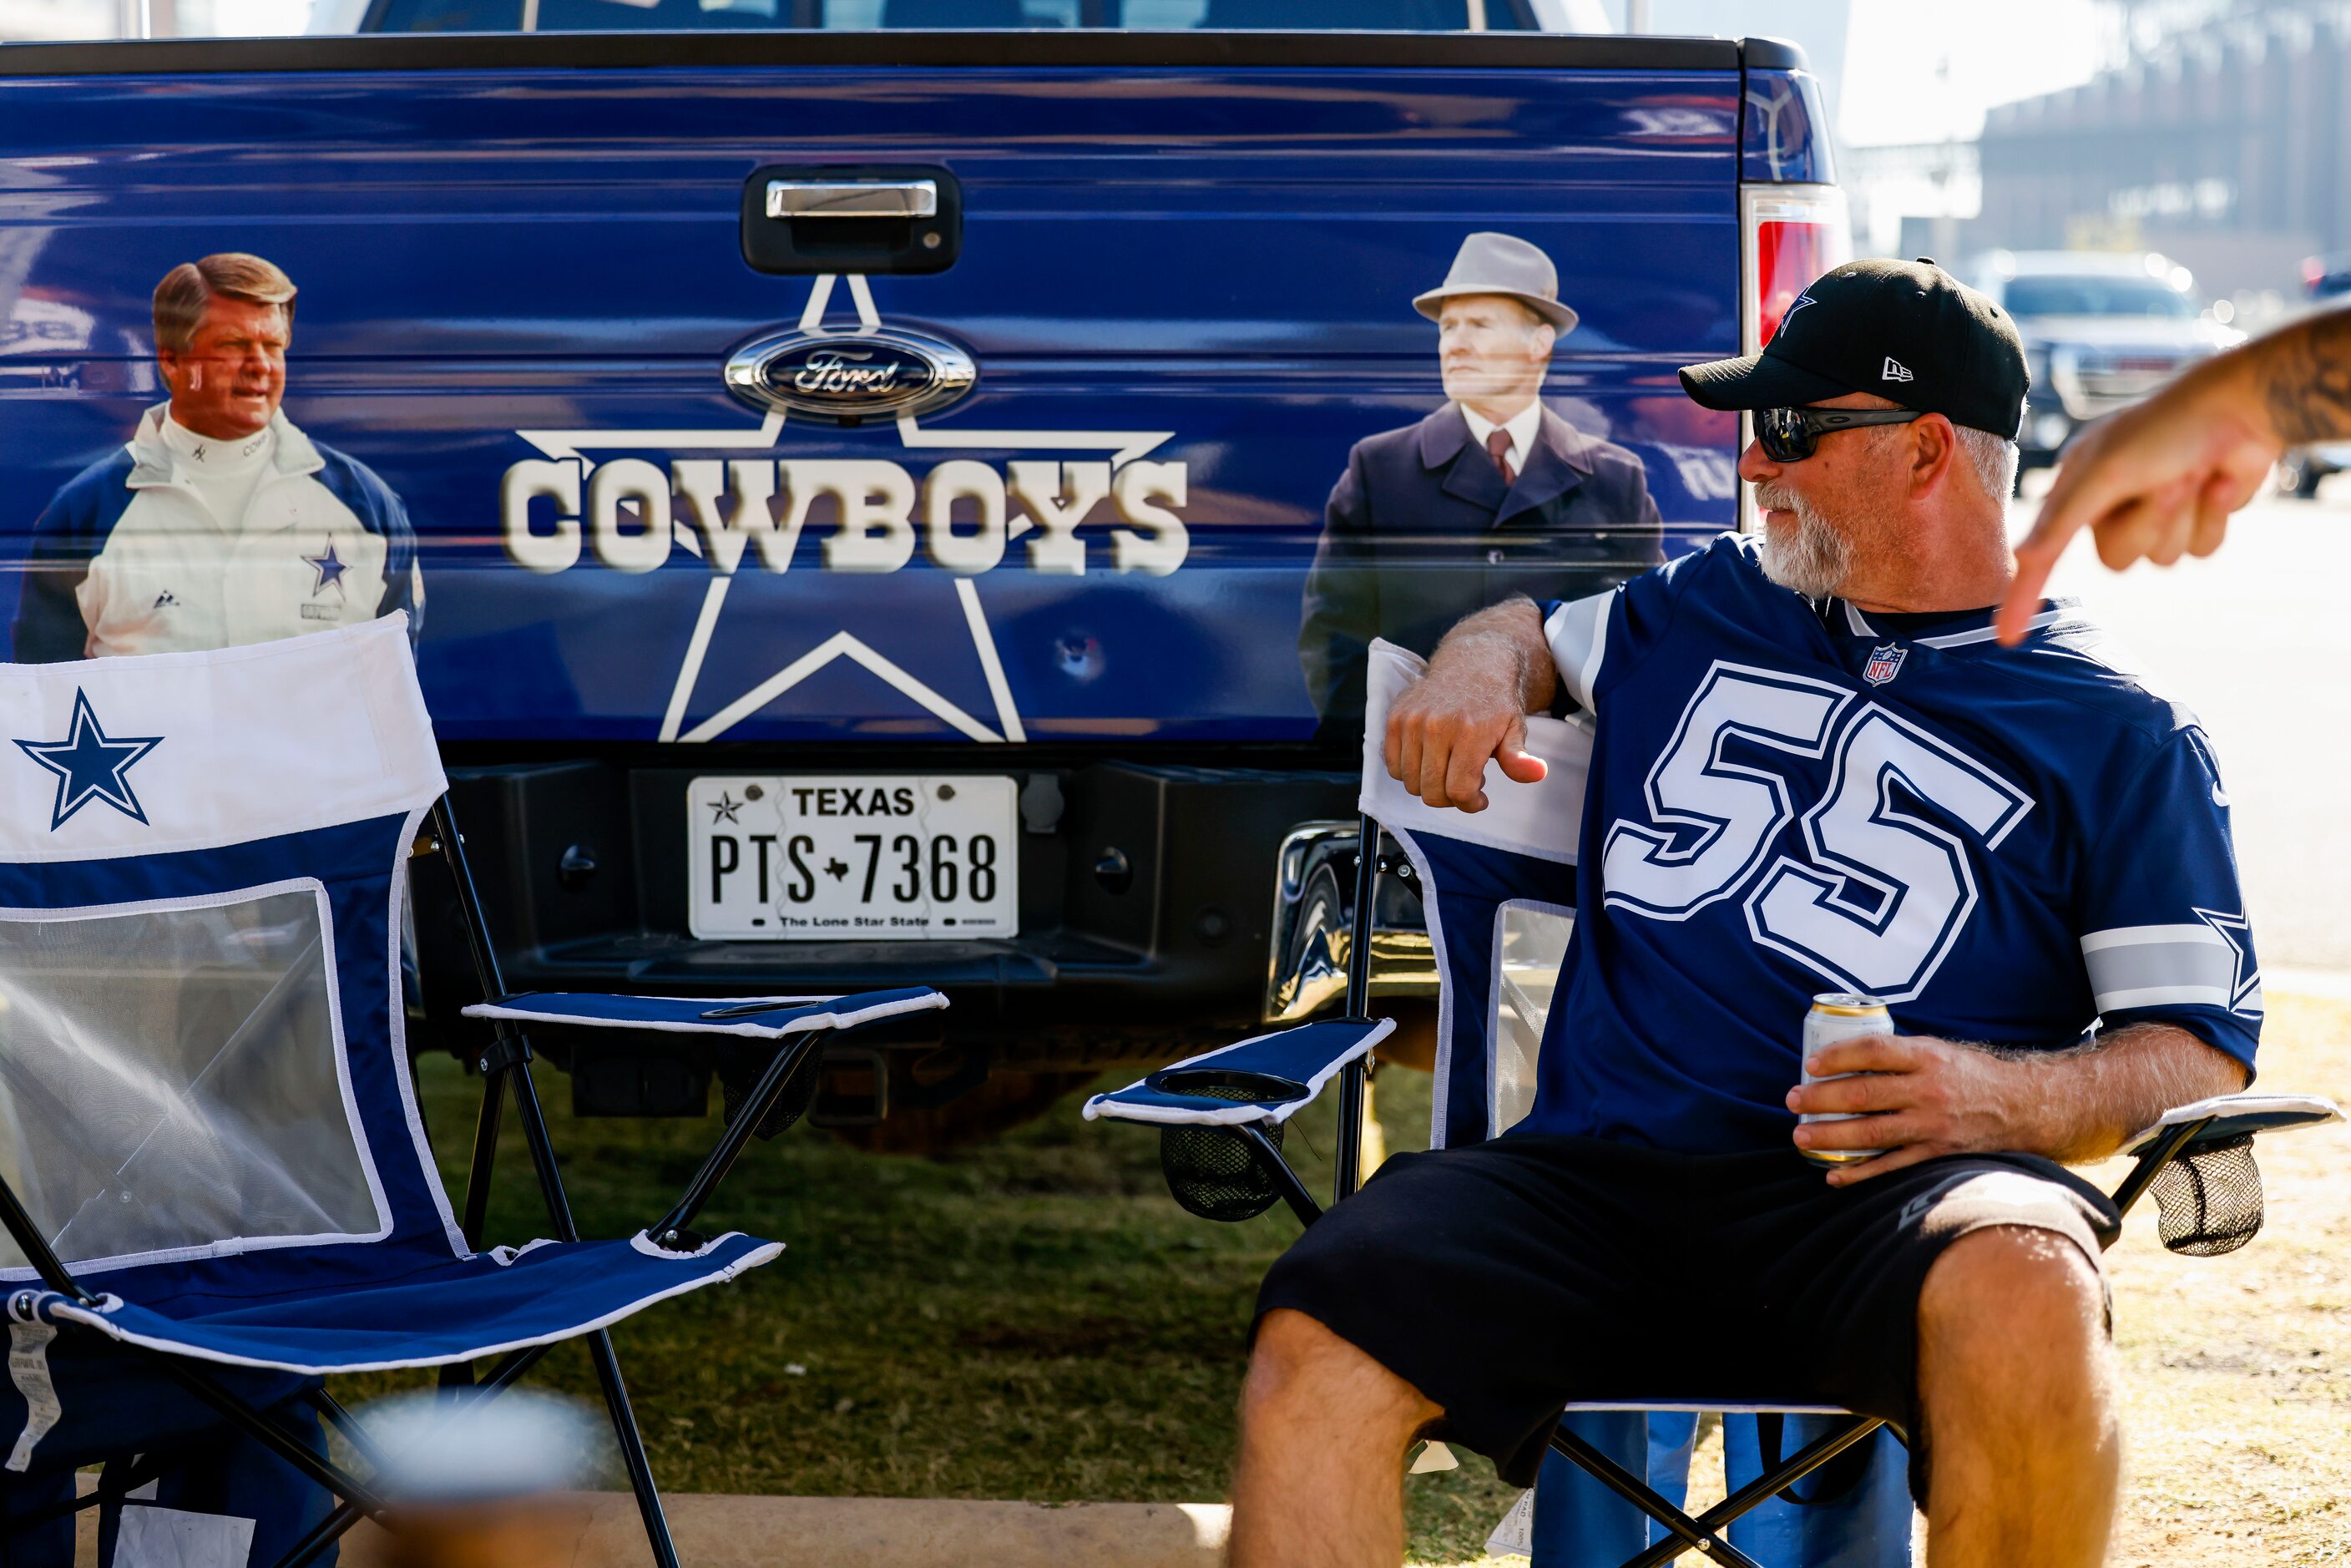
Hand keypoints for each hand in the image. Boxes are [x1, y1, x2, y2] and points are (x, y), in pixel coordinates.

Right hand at [1383, 661, 1546, 812]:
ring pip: (1411, 782)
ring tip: (1448, 767)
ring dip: (1429, 785)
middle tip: (1465, 781)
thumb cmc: (1496, 702)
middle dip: (1450, 798)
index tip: (1480, 799)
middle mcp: (1437, 726)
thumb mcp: (1515, 729)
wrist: (1472, 664)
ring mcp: (1412, 721)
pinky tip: (1429, 760)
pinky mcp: (1395, 718)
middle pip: (1432, 791)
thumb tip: (1538, 772)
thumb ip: (1519, 758)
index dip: (1470, 804)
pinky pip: (1393, 766)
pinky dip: (1408, 772)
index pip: (1458, 790)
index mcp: (1470, 732)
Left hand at [1785, 1033, 2042, 1184]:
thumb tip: (1841, 1057)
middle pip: (1864, 1093)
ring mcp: (1933, 1126)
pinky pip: (1891, 1167)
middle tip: (1793, 1101)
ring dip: (1831, 1137)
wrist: (2021, 1106)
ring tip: (1801, 1137)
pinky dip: (1860, 1173)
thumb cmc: (1968, 1074)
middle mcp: (1929, 1091)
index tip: (1811, 1064)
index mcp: (1927, 1057)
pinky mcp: (1937, 1155)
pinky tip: (1834, 1175)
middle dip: (1821, 1099)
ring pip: (1871, 1133)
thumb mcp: (1937, 1050)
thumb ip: (1896, 1054)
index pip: (1873, 1051)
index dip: (1837, 1056)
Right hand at [1998, 357, 2277, 643]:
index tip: (2006, 638)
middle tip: (2166, 481)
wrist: (2243, 406)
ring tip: (2193, 474)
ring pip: (2163, 558)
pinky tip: (2220, 482)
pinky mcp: (2197, 519)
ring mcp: (2157, 514)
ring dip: (2183, 518)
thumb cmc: (2167, 428)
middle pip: (2117, 560)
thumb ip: (2061, 520)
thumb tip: (2020, 558)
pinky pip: (2200, 550)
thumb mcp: (2104, 472)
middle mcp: (2112, 504)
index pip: (2044, 552)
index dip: (2025, 594)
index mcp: (2078, 486)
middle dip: (2147, 524)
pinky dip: (2213, 518)